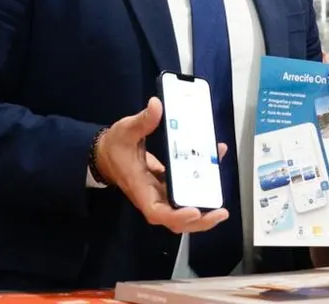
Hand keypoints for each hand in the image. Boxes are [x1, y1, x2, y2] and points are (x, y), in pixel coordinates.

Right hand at [94, 97, 230, 233]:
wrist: (106, 154)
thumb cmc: (115, 146)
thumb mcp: (126, 130)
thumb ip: (142, 120)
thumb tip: (156, 105)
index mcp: (140, 188)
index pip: (156, 212)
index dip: (176, 215)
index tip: (194, 210)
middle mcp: (152, 196)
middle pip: (174, 220)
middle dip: (199, 221)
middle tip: (220, 212)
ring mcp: (160, 194)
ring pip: (181, 212)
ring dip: (203, 213)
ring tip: (222, 208)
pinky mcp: (166, 187)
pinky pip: (184, 194)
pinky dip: (200, 189)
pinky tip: (214, 169)